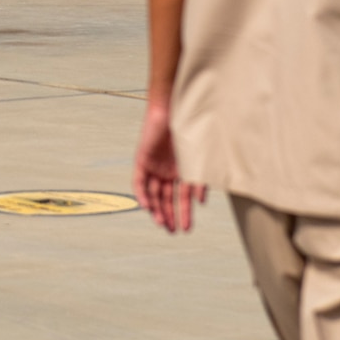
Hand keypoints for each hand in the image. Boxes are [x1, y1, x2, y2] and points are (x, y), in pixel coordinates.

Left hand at [134, 101, 205, 232]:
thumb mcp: (197, 159)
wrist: (174, 107)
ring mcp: (154, 165)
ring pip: (152, 193)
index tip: (186, 228)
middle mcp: (167, 170)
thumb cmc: (190, 129)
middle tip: (173, 231)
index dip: (183, 213)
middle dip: (169, 216)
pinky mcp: (142, 159)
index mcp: (182, 170)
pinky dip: (142, 194)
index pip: (181, 197)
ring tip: (162, 224)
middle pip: (165, 198)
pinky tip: (147, 207)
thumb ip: (198, 180)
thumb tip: (200, 201)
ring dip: (156, 209)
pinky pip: (139, 182)